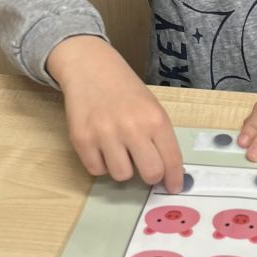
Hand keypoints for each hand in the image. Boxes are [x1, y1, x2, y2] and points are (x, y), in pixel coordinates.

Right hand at [47, 36, 183, 191]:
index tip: (173, 187)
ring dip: (122, 168)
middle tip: (145, 168)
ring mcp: (105, 134)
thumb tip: (167, 171)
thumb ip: (160, 137)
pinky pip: (96, 170)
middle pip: (149, 173)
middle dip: (150, 176)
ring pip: (121, 175)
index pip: (171, 159)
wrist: (90, 68)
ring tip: (119, 149)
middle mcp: (132, 127)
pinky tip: (101, 146)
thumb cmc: (125, 90)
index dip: (174, 179)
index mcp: (155, 119)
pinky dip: (101, 164)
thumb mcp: (152, 107)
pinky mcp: (82, 139)